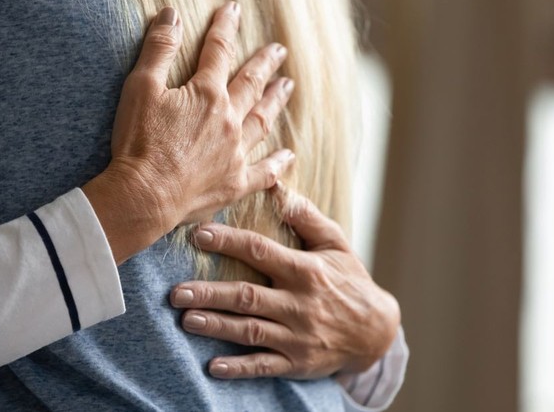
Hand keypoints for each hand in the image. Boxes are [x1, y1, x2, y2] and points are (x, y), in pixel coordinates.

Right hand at [84, 3, 294, 262]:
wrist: (144, 196)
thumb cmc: (139, 143)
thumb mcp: (140, 88)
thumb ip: (158, 49)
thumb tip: (171, 16)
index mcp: (206, 94)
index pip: (218, 52)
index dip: (225, 28)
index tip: (233, 10)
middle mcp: (229, 120)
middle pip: (251, 84)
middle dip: (264, 64)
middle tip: (278, 51)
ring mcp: (236, 153)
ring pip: (262, 121)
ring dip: (274, 101)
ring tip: (286, 87)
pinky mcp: (235, 183)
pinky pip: (264, 172)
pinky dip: (277, 163)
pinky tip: (287, 155)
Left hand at [169, 182, 400, 378]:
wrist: (378, 332)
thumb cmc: (350, 281)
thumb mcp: (336, 245)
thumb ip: (306, 217)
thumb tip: (277, 186)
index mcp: (305, 271)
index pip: (260, 252)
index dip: (228, 242)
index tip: (198, 234)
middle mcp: (299, 304)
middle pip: (247, 296)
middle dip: (209, 293)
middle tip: (176, 292)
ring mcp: (297, 336)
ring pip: (250, 331)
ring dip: (216, 326)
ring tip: (186, 319)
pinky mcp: (297, 363)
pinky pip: (264, 366)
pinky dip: (239, 368)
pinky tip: (213, 366)